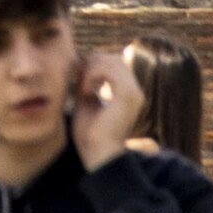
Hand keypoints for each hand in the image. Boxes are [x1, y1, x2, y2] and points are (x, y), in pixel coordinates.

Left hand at [72, 49, 143, 172]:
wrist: (97, 154)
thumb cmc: (90, 131)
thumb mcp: (86, 100)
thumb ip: (87, 82)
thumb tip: (78, 61)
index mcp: (127, 92)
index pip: (113, 61)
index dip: (92, 63)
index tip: (77, 79)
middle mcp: (135, 91)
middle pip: (113, 58)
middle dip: (91, 63)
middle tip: (77, 80)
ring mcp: (134, 94)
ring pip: (112, 60)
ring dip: (90, 69)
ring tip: (81, 88)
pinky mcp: (128, 97)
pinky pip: (108, 71)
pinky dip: (92, 76)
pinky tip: (85, 92)